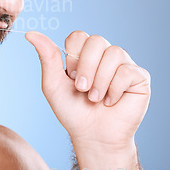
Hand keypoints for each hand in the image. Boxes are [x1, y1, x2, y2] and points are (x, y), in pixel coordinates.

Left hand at [25, 31, 150, 151]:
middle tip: (82, 89)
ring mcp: (123, 64)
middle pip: (96, 40)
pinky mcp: (139, 77)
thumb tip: (30, 33)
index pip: (79, 36)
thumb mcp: (53, 83)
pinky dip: (115, 89)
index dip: (73, 56)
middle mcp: (104, 55)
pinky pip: (128, 71)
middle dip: (86, 67)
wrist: (92, 136)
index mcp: (83, 54)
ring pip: (114, 53)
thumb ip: (46, 57)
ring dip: (100, 80)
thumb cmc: (72, 110)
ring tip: (95, 98)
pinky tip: (110, 101)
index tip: (70, 76)